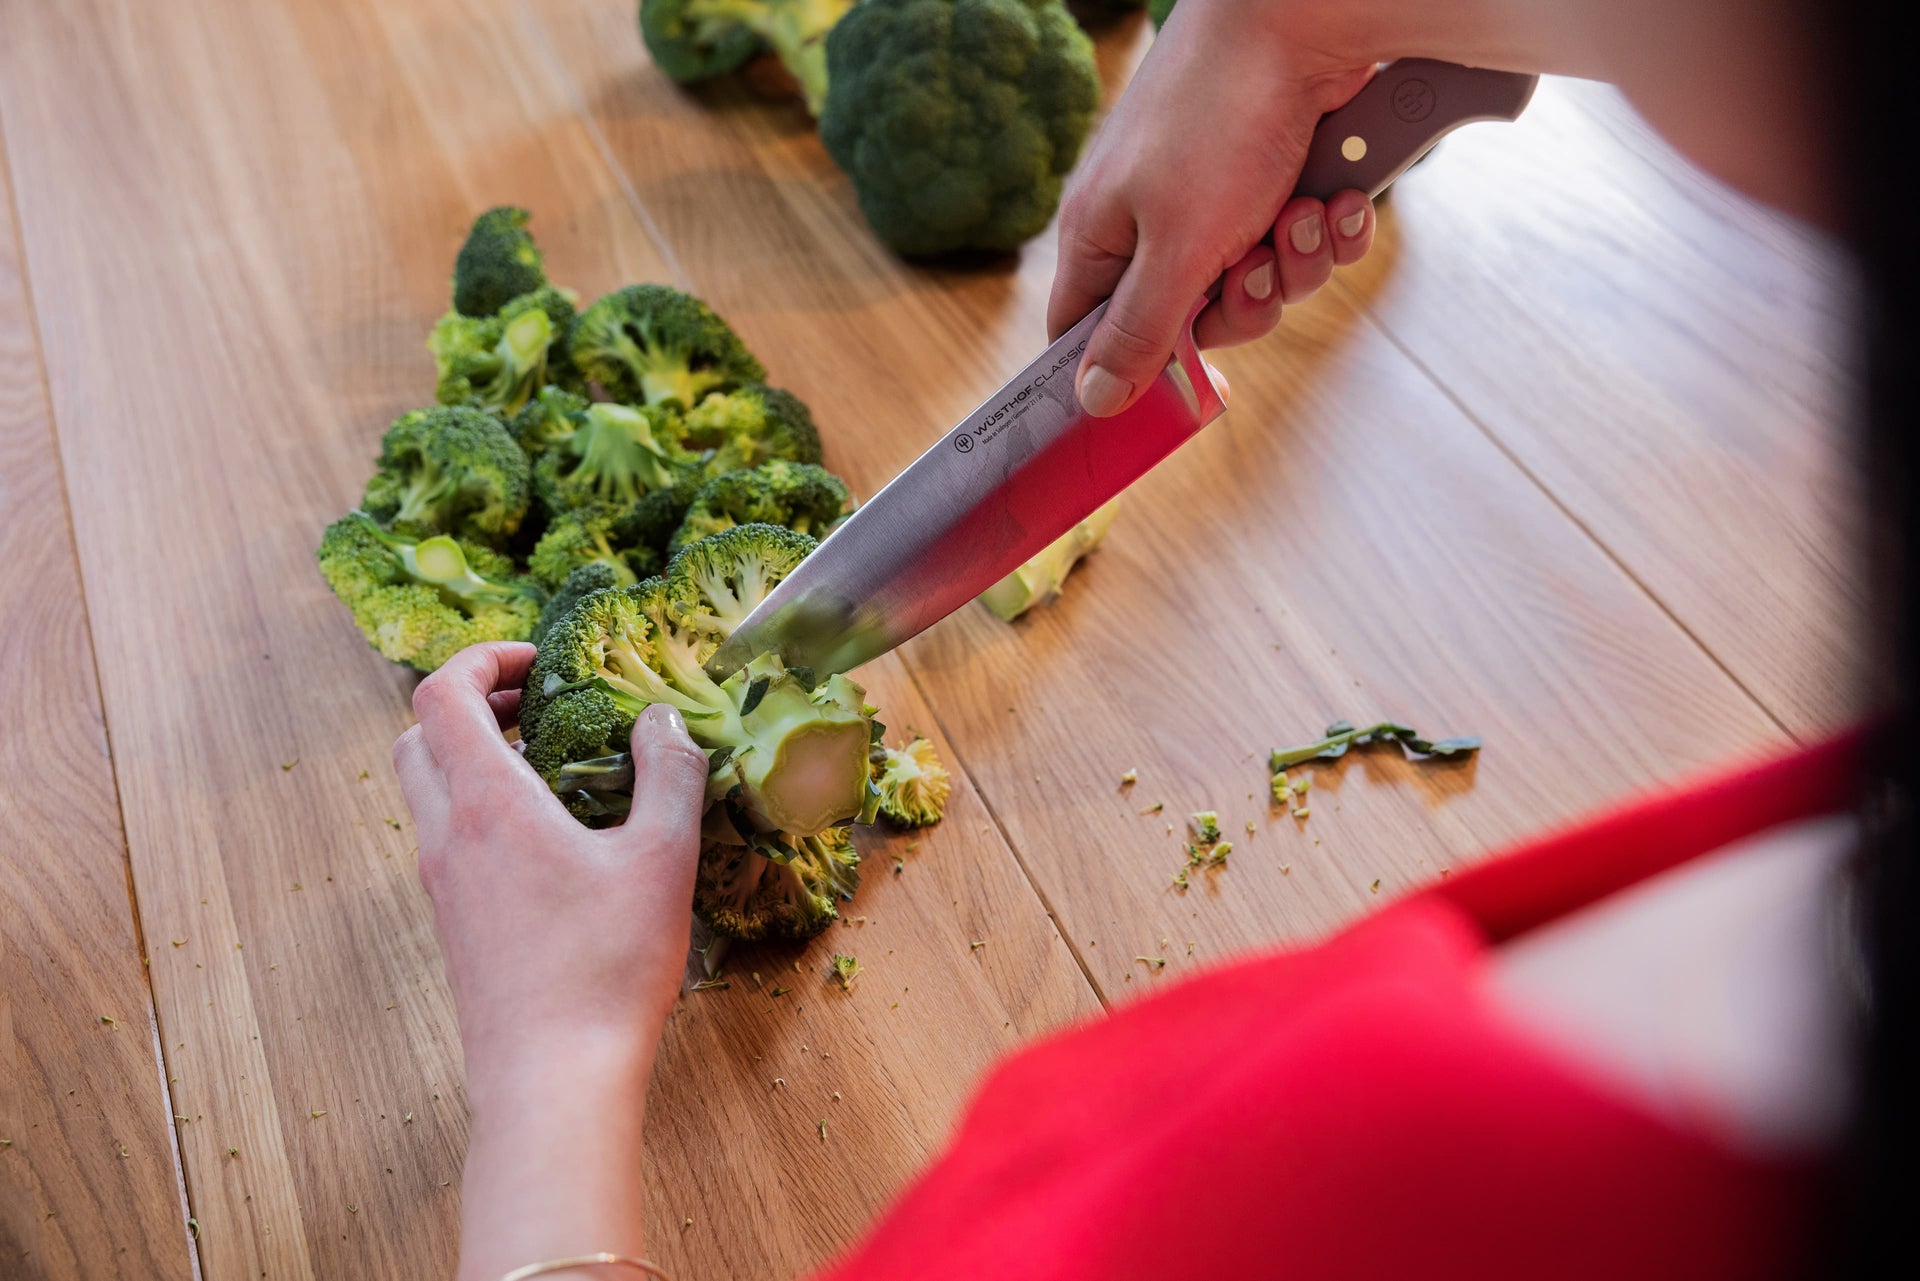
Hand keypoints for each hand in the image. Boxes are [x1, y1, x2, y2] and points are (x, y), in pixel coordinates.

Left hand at [392, 641, 708, 1090]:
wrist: (553, 1078)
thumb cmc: (606, 968)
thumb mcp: (662, 858)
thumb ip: (668, 774)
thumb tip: (664, 720)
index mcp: (486, 802)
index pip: (441, 694)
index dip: (482, 659)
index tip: (540, 662)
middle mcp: (446, 835)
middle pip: (419, 736)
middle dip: (472, 703)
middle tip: (540, 706)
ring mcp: (442, 882)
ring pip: (428, 789)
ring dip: (475, 756)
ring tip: (552, 765)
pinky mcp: (453, 922)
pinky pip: (447, 838)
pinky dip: (481, 808)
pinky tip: (551, 836)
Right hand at [1049, 0, 1378, 415]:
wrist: (1299, 23)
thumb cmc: (1217, 119)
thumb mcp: (1175, 249)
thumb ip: (1137, 333)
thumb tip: (1092, 401)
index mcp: (1102, 238)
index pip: (1085, 335)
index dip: (1122, 369)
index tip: (1166, 389)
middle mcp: (1153, 223)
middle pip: (1191, 323)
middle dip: (1244, 306)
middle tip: (1255, 268)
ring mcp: (1215, 201)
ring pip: (1260, 286)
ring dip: (1295, 263)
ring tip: (1298, 212)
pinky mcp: (1272, 181)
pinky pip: (1301, 245)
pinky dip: (1326, 229)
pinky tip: (1332, 197)